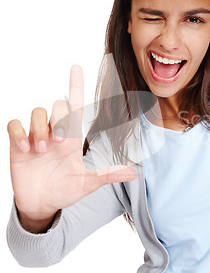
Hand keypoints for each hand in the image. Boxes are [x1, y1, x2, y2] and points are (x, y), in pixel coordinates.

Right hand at [7, 65, 136, 227]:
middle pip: (57, 105)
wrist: (42, 205)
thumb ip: (106, 175)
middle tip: (58, 142)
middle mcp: (55, 132)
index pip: (75, 105)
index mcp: (73, 138)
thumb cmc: (65, 190)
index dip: (76, 86)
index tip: (76, 68)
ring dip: (40, 128)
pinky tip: (24, 150)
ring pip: (37, 112)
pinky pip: (14, 125)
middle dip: (59, 118)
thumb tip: (132, 173)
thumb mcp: (86, 183)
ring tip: (42, 151)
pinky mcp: (19, 144)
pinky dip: (19, 134)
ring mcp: (36, 137)